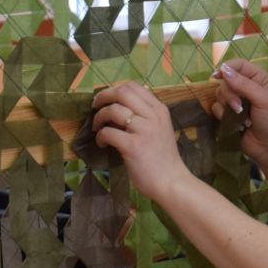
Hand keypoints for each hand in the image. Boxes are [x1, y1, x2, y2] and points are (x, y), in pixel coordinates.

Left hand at [91, 81, 188, 203]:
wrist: (171, 181)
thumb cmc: (164, 158)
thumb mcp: (161, 129)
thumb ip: (147, 115)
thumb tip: (121, 105)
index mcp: (160, 110)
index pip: (133, 86)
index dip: (114, 89)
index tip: (106, 99)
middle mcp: (153, 116)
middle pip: (122, 92)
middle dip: (103, 97)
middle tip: (95, 107)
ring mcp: (143, 130)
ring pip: (113, 110)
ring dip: (99, 118)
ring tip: (97, 128)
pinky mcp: (132, 146)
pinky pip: (108, 132)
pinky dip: (100, 136)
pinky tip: (103, 143)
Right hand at [209, 59, 267, 181]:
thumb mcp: (263, 100)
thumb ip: (244, 84)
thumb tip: (224, 70)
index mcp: (258, 78)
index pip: (238, 64)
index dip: (227, 68)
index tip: (217, 75)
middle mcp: (246, 86)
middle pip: (225, 80)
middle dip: (229, 94)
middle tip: (239, 107)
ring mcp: (236, 100)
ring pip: (219, 94)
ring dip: (228, 107)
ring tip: (241, 118)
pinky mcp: (227, 113)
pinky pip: (216, 108)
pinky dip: (224, 117)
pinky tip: (237, 125)